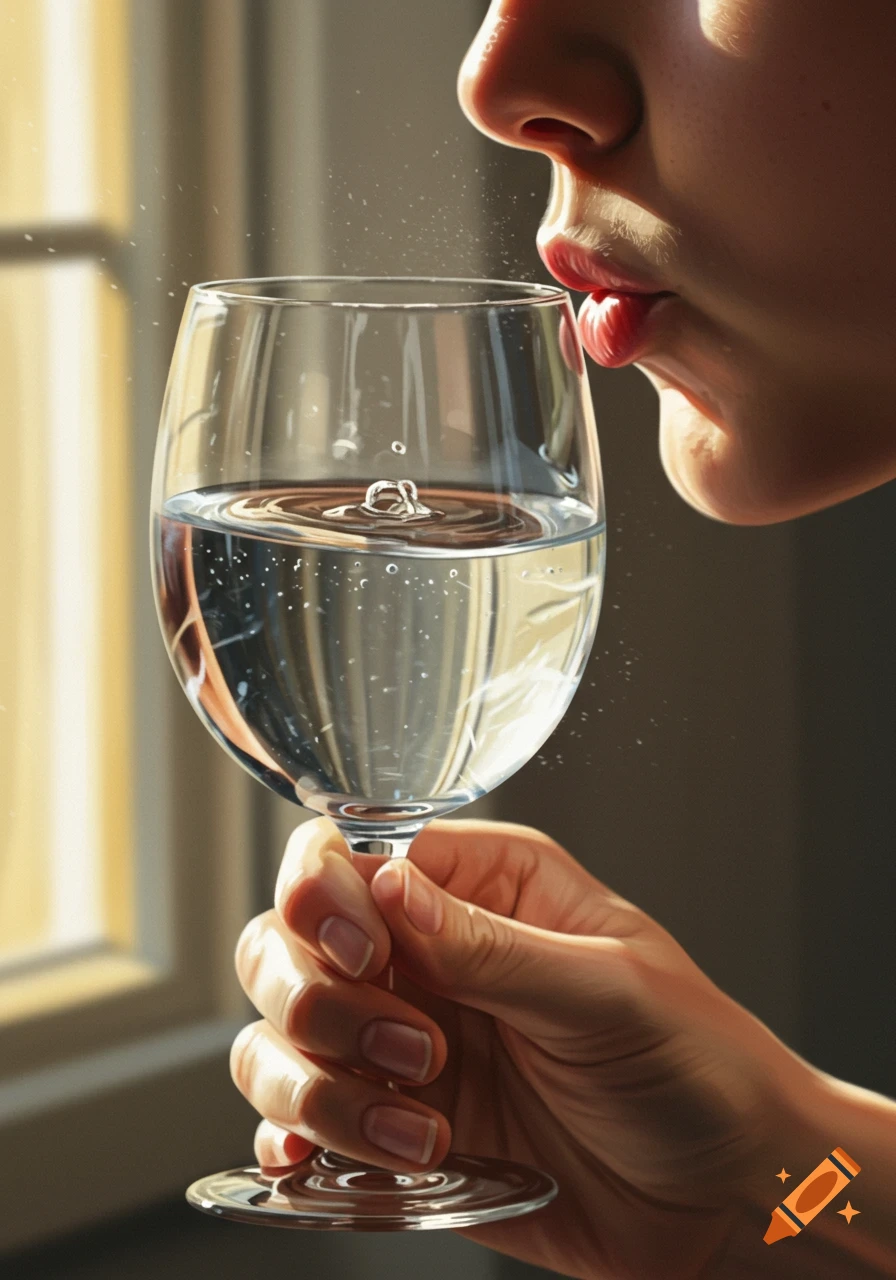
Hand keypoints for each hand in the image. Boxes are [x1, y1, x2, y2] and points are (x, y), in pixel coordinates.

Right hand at [231, 817, 823, 1279]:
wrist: (725, 1196)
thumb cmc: (696, 1065)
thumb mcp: (608, 991)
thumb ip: (491, 946)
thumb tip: (387, 886)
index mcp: (485, 886)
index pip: (352, 855)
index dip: (325, 897)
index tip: (360, 954)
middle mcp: (429, 955)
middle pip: (288, 941)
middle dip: (323, 1003)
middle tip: (421, 1053)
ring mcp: (402, 1042)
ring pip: (279, 1036)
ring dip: (322, 1091)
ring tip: (420, 1132)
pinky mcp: (392, 1126)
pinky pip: (298, 1124)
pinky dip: (295, 1143)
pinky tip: (322, 1163)